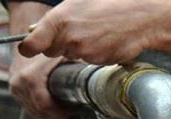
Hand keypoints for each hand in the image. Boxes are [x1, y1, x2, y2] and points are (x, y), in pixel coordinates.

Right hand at [7, 1, 74, 118]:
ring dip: (52, 112)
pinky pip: (31, 107)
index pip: (45, 107)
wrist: (29, 38)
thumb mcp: (63, 56)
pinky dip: (44, 108)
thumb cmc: (49, 46)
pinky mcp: (15, 91)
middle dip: (59, 113)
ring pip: (36, 112)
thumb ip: (74, 71)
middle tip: (74, 108)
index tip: (75, 108)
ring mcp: (15, 89)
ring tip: (67, 106)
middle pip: (41, 112)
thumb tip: (92, 85)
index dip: (62, 111)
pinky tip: (56, 104)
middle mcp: (18, 85)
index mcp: (28, 78)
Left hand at [18, 0, 163, 63]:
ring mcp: (84, 52)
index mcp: (59, 20)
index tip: (30, 47)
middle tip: (76, 31)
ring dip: (79, 48)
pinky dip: (94, 53)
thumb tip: (35, 29)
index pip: (31, 44)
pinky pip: (89, 60)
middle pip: (51, 51)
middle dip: (58, 44)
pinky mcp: (98, 61)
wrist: (141, 16)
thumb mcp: (77, 2)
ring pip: (71, 55)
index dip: (29, 47)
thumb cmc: (111, 4)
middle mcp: (69, 38)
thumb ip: (54, 18)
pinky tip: (105, 40)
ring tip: (96, 32)